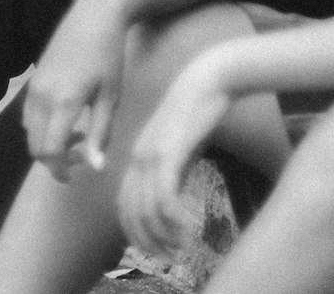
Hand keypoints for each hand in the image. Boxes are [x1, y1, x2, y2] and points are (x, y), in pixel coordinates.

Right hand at [23, 0, 128, 180]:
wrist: (94, 14)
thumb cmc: (109, 55)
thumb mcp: (111, 96)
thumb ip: (100, 134)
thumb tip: (95, 169)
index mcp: (64, 102)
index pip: (50, 151)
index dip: (60, 169)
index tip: (77, 173)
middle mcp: (42, 96)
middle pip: (35, 146)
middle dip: (54, 160)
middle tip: (80, 157)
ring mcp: (34, 86)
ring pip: (29, 131)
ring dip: (47, 143)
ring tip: (77, 136)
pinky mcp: (33, 79)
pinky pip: (27, 114)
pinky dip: (40, 127)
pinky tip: (63, 118)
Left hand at [117, 59, 233, 255]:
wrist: (209, 79)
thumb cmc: (198, 111)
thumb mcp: (180, 147)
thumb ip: (172, 172)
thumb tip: (171, 203)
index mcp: (137, 156)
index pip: (124, 205)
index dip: (136, 232)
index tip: (154, 248)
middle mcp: (137, 157)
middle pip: (131, 213)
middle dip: (147, 241)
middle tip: (168, 256)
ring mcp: (150, 154)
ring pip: (146, 210)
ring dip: (163, 235)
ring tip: (181, 246)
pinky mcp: (168, 152)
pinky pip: (164, 198)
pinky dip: (173, 220)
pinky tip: (187, 228)